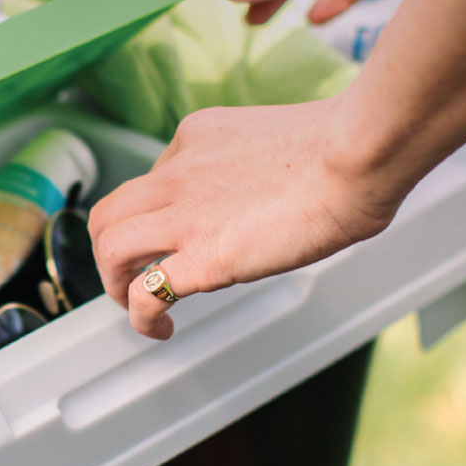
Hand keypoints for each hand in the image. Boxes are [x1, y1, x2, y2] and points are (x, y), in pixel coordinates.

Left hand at [90, 96, 404, 338]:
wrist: (356, 157)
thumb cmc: (347, 151)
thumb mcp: (279, 143)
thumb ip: (257, 168)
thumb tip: (273, 199)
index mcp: (197, 136)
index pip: (154, 179)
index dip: (159, 215)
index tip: (177, 237)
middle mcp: (178, 171)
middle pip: (110, 212)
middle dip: (112, 250)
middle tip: (133, 276)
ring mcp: (184, 213)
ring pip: (109, 246)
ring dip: (113, 282)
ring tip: (135, 305)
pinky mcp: (201, 257)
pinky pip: (144, 292)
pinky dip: (141, 317)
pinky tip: (162, 329)